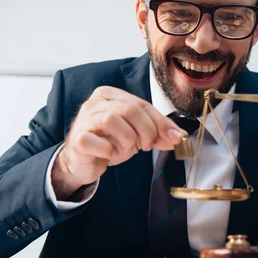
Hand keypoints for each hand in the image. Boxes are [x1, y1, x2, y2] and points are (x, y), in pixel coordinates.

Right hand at [52, 86, 185, 199]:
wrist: (82, 162)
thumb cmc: (109, 143)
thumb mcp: (136, 135)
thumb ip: (157, 133)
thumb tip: (179, 136)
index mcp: (111, 95)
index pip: (142, 104)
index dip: (161, 122)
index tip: (175, 138)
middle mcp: (96, 102)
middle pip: (130, 110)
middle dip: (146, 132)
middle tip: (146, 146)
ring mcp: (84, 119)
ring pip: (113, 121)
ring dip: (127, 140)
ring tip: (125, 149)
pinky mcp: (78, 138)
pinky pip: (99, 143)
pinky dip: (110, 151)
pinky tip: (108, 154)